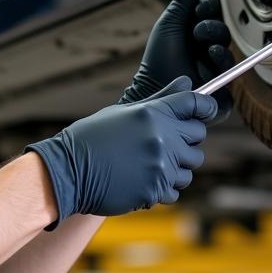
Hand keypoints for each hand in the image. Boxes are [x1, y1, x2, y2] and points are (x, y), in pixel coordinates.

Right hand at [28, 77, 217, 225]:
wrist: (67, 171)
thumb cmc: (92, 138)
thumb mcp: (124, 112)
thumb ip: (160, 99)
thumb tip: (186, 82)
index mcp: (152, 113)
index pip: (196, 103)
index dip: (204, 106)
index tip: (204, 111)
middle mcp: (161, 137)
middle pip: (199, 136)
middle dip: (188, 139)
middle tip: (167, 142)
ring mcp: (160, 165)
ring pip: (190, 167)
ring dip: (177, 167)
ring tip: (151, 164)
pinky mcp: (155, 190)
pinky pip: (175, 190)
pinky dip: (164, 188)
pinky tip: (144, 180)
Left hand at [121, 0, 234, 120]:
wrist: (154, 86)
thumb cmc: (158, 57)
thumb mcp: (170, 22)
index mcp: (193, 32)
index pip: (211, 13)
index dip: (209, 7)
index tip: (200, 6)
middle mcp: (205, 48)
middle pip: (222, 29)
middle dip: (212, 25)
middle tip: (198, 29)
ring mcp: (214, 68)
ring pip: (228, 49)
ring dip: (217, 41)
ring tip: (205, 44)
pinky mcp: (220, 87)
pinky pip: (231, 72)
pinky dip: (223, 61)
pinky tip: (212, 55)